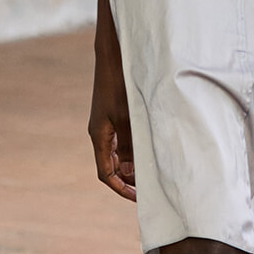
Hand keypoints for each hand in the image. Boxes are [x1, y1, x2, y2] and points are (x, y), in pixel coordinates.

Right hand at [89, 45, 136, 201]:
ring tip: (154, 171)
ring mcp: (108, 123)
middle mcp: (101, 133)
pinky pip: (124, 139)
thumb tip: (133, 172)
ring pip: (120, 153)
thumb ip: (132, 144)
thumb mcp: (129, 117)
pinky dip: (135, 149)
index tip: (138, 198)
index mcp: (100, 136)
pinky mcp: (115, 114)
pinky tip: (150, 148)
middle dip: (129, 179)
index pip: (106, 173)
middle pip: (112, 166)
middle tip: (151, 187)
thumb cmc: (120, 84)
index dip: (121, 188)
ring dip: (133, 164)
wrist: (113, 55)